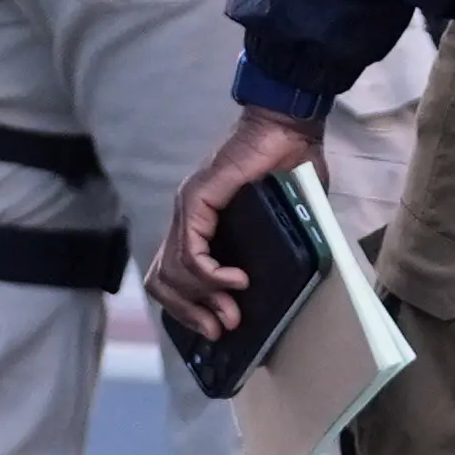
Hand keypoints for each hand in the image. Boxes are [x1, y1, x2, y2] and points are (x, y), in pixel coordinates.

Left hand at [149, 103, 327, 350]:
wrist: (288, 124)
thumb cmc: (291, 164)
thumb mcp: (282, 219)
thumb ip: (273, 246)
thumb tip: (287, 284)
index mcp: (201, 224)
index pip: (172, 274)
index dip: (189, 307)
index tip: (218, 326)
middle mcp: (186, 218)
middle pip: (162, 281)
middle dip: (189, 314)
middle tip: (220, 329)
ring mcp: (187, 208)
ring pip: (171, 273)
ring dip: (202, 300)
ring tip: (232, 310)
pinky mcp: (196, 199)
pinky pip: (190, 252)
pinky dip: (210, 276)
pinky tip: (236, 281)